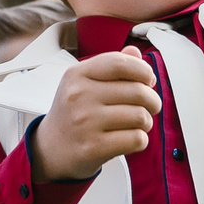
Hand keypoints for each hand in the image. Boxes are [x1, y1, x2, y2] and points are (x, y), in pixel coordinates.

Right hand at [29, 51, 160, 181]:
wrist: (51, 150)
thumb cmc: (75, 113)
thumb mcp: (83, 83)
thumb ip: (111, 66)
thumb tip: (136, 53)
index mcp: (77, 75)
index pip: (121, 63)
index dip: (144, 71)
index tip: (148, 81)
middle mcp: (78, 96)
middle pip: (138, 91)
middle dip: (153, 100)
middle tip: (150, 107)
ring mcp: (85, 123)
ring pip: (141, 116)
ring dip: (146, 122)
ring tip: (137, 125)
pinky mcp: (93, 148)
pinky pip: (136, 139)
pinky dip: (141, 140)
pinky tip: (130, 139)